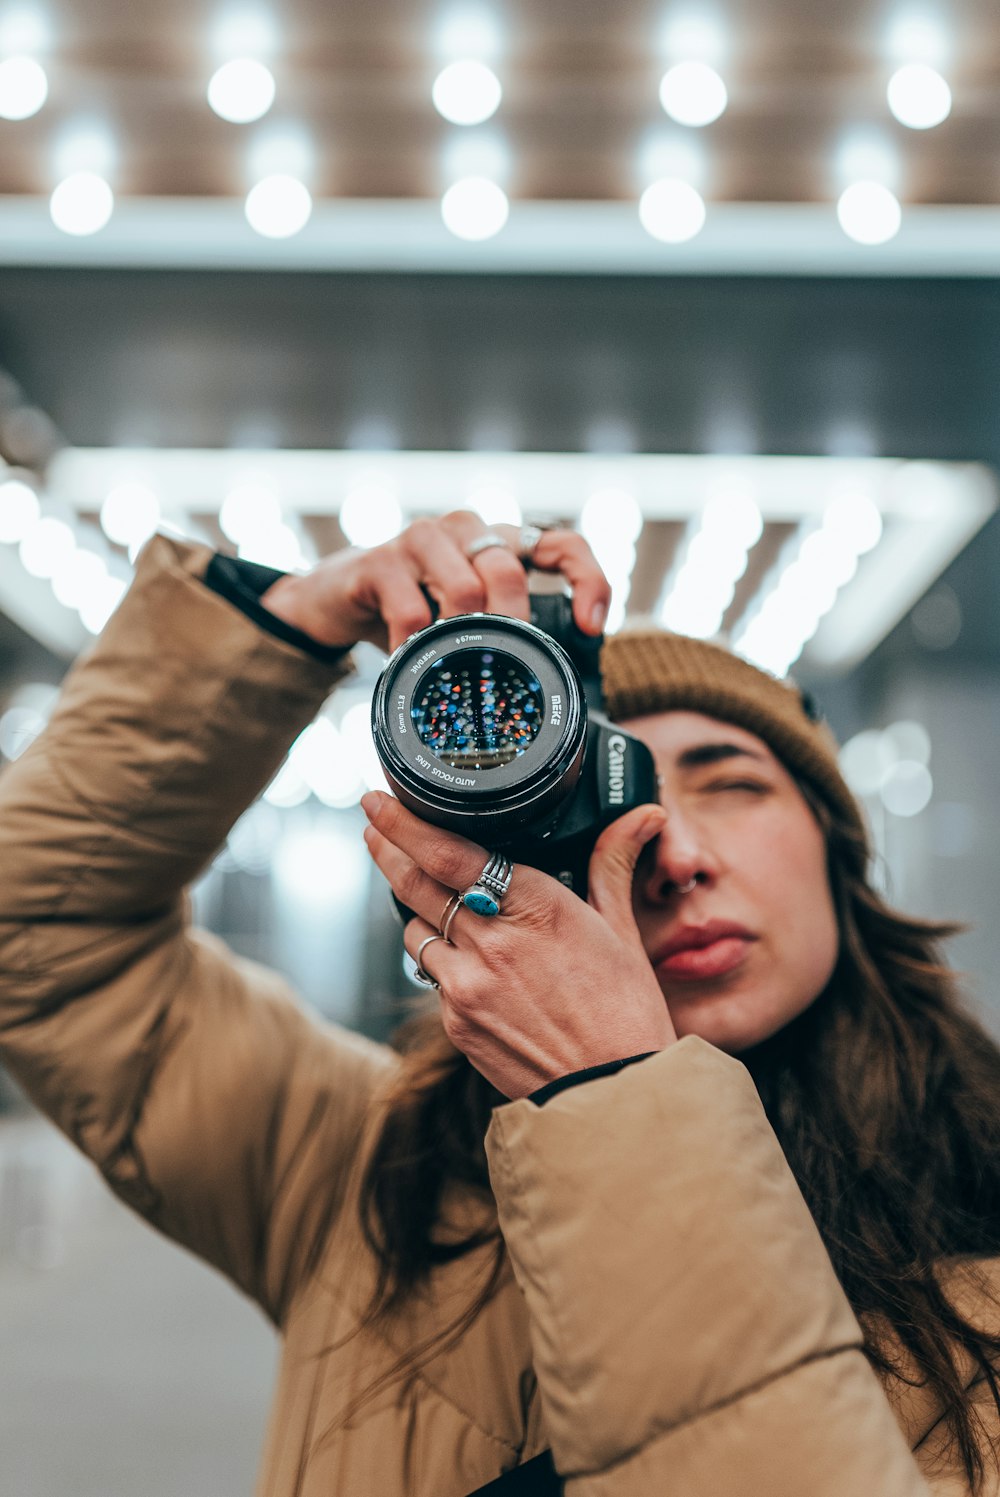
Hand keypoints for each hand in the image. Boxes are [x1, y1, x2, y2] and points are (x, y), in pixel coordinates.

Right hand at [259, 511, 611, 653]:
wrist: (336, 600)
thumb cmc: (413, 609)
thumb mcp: (466, 620)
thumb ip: (504, 633)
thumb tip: (555, 683)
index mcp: (499, 542)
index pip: (563, 544)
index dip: (586, 580)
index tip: (590, 628)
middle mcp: (465, 530)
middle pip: (508, 570)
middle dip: (513, 625)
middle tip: (506, 665)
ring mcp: (421, 539)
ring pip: (464, 587)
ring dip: (464, 636)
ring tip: (458, 667)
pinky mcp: (378, 561)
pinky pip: (408, 610)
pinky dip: (416, 646)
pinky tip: (411, 663)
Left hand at [361, 791, 676, 1099]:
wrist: (614, 1096)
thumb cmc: (626, 1012)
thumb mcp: (622, 930)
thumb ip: (612, 864)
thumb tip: (645, 816)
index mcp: (535, 906)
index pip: (448, 853)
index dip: (403, 823)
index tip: (378, 801)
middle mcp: (491, 942)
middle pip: (415, 884)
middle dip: (387, 849)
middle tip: (372, 826)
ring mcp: (467, 986)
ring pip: (417, 931)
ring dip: (422, 914)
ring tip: (438, 905)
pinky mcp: (456, 1023)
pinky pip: (434, 978)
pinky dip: (445, 963)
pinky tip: (472, 965)